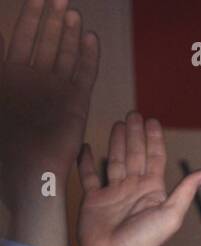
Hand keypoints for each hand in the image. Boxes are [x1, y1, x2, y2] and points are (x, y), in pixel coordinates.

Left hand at [0, 0, 98, 209]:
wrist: (28, 172)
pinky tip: (89, 38)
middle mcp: (35, 81)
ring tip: (71, 12)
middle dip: (50, 18)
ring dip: (68, 33)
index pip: (20, 39)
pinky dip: (88, 57)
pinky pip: (84, 76)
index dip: (29, 17)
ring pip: (65, 54)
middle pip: (45, 42)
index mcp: (11, 78)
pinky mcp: (76, 104)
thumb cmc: (4, 144)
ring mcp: (56, 91)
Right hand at [76, 113, 200, 245]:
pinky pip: (90, 176)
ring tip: (118, 124)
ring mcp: (114, 193)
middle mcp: (134, 189)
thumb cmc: (145, 241)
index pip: (154, 158)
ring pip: (115, 160)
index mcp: (152, 191)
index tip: (152, 121)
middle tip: (134, 114)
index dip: (154, 139)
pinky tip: (88, 148)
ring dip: (117, 142)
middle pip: (135, 155)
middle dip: (135, 134)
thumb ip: (185, 191)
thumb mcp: (171, 214)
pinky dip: (88, 162)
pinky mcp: (94, 200)